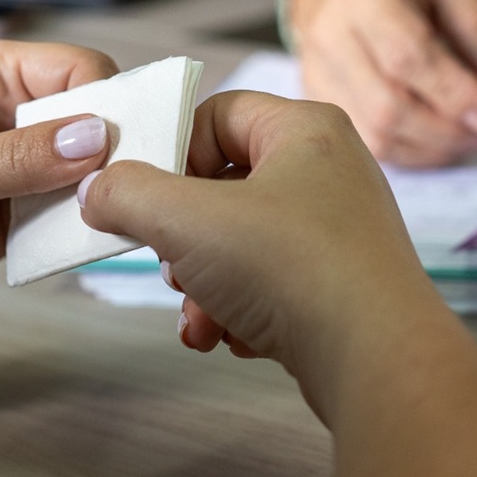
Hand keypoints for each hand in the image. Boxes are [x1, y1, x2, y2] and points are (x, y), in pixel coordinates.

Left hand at [0, 40, 118, 318]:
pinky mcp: (17, 213)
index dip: (109, 102)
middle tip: (125, 186)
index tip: (121, 146)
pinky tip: (84, 240)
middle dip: (115, 149)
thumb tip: (95, 139)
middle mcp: (11, 114)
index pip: (80, 70)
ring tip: (109, 218)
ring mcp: (17, 166)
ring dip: (103, 192)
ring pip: (92, 168)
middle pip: (97, 116)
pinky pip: (71, 212)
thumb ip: (19, 158)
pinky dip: (83, 226)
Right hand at [78, 91, 476, 476]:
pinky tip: (232, 337)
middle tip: (172, 262)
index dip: (170, 152)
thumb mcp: (188, 221)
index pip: (215, 113)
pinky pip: (268, 282)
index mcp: (304, 128)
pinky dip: (238, 309)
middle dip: (182, 236)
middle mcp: (328, 169)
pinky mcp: (339, 282)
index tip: (139, 195)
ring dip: (202, 284)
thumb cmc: (296, 270)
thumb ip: (128, 194)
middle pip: (222, 184)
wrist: (377, 362)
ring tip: (200, 316)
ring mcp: (337, 228)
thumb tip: (99, 191)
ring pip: (239, 242)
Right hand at [287, 0, 476, 167]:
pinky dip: (410, 151)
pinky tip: (437, 138)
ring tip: (468, 134)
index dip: (454, 93)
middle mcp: (331, 32)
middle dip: (447, 129)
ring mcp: (318, 69)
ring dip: (431, 146)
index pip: (407, 55)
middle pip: (388, 104)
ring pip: (375, 132)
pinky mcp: (317, 97)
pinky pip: (365, 142)